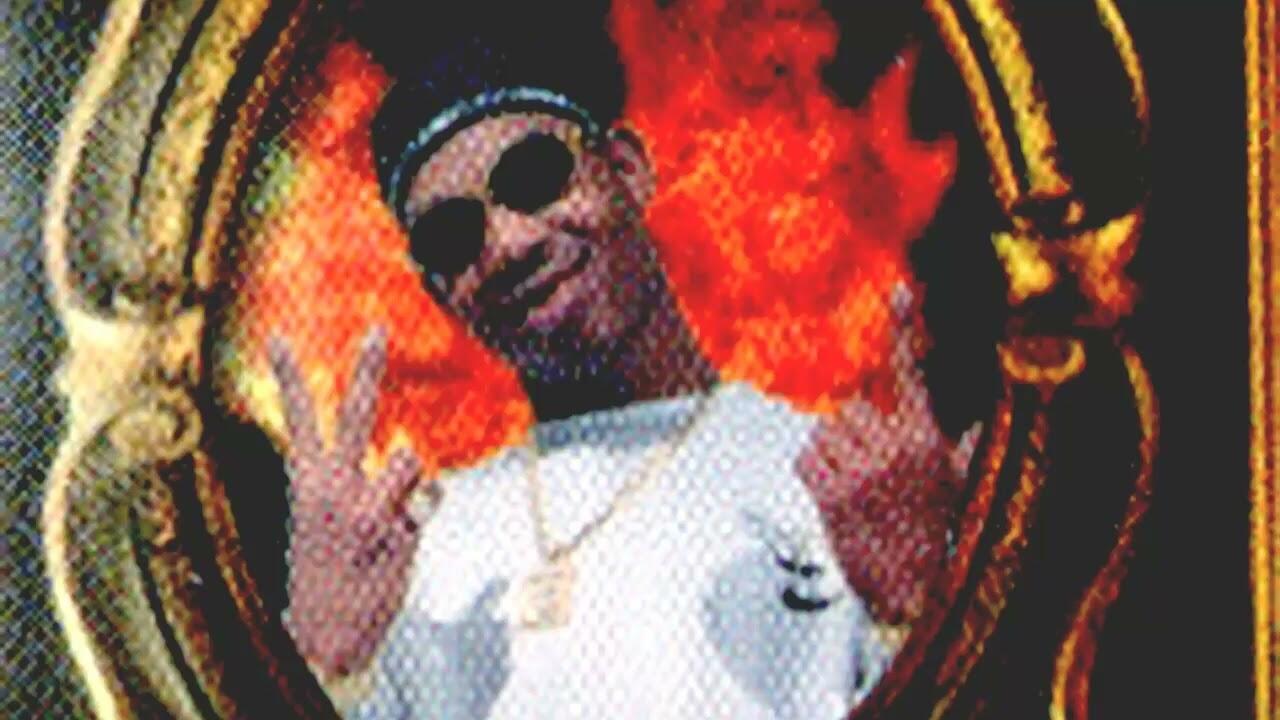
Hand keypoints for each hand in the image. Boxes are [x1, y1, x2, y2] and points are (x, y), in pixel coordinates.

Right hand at [268, 326, 432, 677]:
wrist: (325, 635)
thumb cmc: (327, 571)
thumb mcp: (322, 519)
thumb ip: (349, 480)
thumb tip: (397, 447)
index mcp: (307, 483)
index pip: (298, 420)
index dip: (288, 377)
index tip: (278, 337)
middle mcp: (334, 488)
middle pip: (356, 413)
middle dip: (368, 367)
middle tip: (378, 329)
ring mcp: (366, 507)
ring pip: (407, 458)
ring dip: (411, 481)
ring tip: (392, 515)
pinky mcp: (397, 529)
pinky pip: (428, 499)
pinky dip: (422, 511)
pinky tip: (400, 539)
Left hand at [798, 285, 978, 624]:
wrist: (918, 594)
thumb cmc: (939, 537)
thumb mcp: (965, 484)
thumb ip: (971, 443)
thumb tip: (988, 418)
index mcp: (928, 439)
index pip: (911, 372)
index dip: (903, 327)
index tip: (896, 289)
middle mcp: (894, 449)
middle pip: (852, 405)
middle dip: (856, 429)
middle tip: (871, 465)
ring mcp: (859, 471)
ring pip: (827, 429)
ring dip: (835, 450)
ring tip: (858, 484)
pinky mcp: (829, 495)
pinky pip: (807, 456)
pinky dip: (816, 469)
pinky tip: (838, 492)